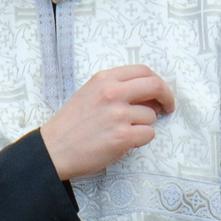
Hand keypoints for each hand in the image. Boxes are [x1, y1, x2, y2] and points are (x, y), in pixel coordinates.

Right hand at [41, 65, 174, 178]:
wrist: (53, 150)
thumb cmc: (71, 124)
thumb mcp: (90, 94)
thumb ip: (117, 89)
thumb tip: (150, 95)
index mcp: (104, 79)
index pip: (143, 71)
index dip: (158, 82)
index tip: (160, 92)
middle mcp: (112, 93)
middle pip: (156, 86)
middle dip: (167, 97)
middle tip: (167, 108)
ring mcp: (118, 115)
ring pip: (151, 116)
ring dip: (144, 125)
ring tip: (123, 131)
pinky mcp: (123, 136)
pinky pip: (148, 134)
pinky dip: (140, 140)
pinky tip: (123, 142)